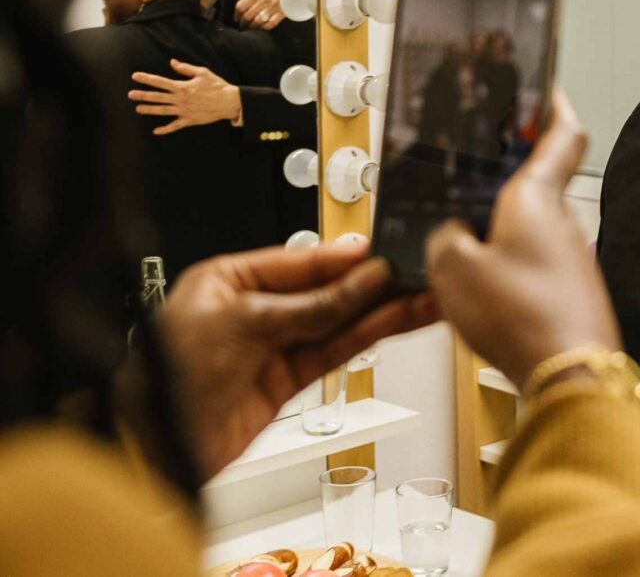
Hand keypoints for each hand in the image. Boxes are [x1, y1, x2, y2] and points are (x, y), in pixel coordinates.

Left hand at [129, 58, 241, 134]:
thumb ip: (185, 68)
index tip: (135, 77)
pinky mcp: (190, 120)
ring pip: (163, 110)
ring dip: (149, 110)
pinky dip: (165, 129)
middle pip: (158, 97)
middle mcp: (180, 99)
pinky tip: (156, 131)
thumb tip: (172, 62)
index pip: (160, 81)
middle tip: (130, 95)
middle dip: (143, 95)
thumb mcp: (202, 72)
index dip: (147, 78)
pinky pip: (175, 126)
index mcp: (182, 87)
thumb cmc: (217, 85)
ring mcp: (184, 111)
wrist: (229, 102)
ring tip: (138, 109)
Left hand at [153, 242, 436, 477]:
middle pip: (325, 291)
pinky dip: (368, 337)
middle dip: (371, 284)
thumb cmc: (169, 374)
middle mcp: (253, 309)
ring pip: (338, 322)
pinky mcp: (287, 382)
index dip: (344, 259)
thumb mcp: (245, 323)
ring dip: (382, 311)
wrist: (157, 445)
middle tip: (414, 274)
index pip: (300, 261)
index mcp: (229, 280)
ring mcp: (272, 347)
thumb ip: (312, 306)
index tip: (383, 253)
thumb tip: (362, 281)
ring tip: (422, 297)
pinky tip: (397, 321)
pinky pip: (335, 351)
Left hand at [232, 0, 299, 30]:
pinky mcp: (281, 14)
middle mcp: (264, 0)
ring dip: (251, 26)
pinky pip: (269, 24)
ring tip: (248, 28)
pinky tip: (260, 28)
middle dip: (242, 22)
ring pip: (257, 21)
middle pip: (248, 15)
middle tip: (241, 25)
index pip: (242, 5)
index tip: (236, 18)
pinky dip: (263, 28)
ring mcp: (273, 8)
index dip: (236, 14)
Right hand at [425, 91, 618, 387]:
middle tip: (474, 172)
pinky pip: (537, 267)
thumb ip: (443, 241)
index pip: (560, 132)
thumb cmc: (524, 319)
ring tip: (467, 242)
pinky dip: (514, 267)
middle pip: (539, 183)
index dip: (551, 103)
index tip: (540, 86)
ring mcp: (573, 259)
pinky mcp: (573, 294)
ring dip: (506, 229)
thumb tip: (450, 236)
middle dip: (507, 177)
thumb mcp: (453, 271)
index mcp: (537, 197)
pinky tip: (489, 290)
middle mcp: (564, 222)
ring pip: (535, 229)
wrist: (573, 378)